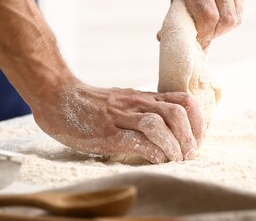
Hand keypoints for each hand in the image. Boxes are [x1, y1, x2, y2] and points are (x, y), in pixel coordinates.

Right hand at [32, 81, 203, 162]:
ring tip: (176, 159)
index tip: (198, 140)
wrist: (57, 96)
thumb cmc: (92, 104)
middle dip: (190, 136)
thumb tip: (169, 133)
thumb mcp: (125, 102)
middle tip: (190, 154)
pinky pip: (135, 140)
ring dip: (173, 145)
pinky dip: (151, 152)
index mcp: (144, 98)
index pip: (184, 100)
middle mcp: (137, 104)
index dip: (198, 121)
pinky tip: (156, 160)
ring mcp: (121, 116)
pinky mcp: (106, 132)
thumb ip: (145, 111)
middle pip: (177, 112)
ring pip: (158, 124)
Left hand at [166, 0, 248, 48]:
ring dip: (223, 27)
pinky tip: (219, 8)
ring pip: (236, 15)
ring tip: (211, 26)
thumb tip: (167, 33)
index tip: (195, 40)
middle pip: (225, 20)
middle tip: (203, 37)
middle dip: (214, 35)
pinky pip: (240, 2)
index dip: (202, 34)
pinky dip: (230, 12)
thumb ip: (175, 1)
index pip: (206, 15)